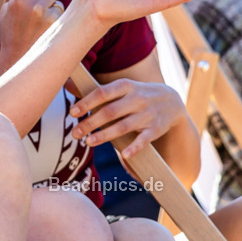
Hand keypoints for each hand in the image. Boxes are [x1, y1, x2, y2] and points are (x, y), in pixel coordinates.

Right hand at [0, 0, 62, 68]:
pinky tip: (46, 29)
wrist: (18, 60)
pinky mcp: (57, 26)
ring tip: (39, 23)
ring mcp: (47, 17)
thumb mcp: (6, 9)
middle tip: (36, 9)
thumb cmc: (11, 32)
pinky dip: (56, 19)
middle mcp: (33, 7)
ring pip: (57, 2)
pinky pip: (61, 14)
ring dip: (51, 9)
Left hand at [69, 79, 185, 158]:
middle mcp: (137, 99)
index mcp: (126, 86)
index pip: (103, 92)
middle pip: (110, 112)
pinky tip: (124, 156)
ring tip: (88, 142)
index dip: (87, 102)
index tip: (73, 112)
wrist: (172, 100)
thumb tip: (69, 84)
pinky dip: (134, 148)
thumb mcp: (123, 87)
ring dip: (105, 135)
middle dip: (91, 122)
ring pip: (123, 126)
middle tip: (75, 133)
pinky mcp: (156, 129)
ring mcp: (147, 114)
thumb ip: (101, 90)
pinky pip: (144, 140)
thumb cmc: (138, 94)